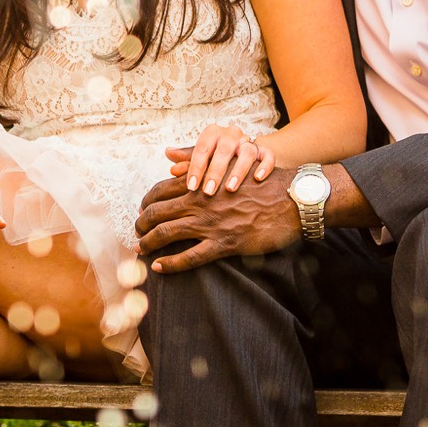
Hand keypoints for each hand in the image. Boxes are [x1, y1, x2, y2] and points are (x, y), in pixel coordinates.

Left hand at [134, 168, 298, 273]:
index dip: (146, 202)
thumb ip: (201, 164)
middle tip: (136, 232)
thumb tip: (171, 158)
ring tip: (140, 249)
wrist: (291, 199)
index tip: (142, 210)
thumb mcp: (230, 165)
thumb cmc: (261, 181)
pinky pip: (189, 257)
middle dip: (141, 223)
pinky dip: (170, 264)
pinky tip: (159, 267)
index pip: (160, 190)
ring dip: (148, 243)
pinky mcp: (223, 244)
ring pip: (166, 233)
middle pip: (156, 212)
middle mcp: (200, 201)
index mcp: (201, 182)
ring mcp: (210, 223)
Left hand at [168, 126, 275, 195]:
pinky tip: (257, 179)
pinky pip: (268, 156)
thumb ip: (187, 159)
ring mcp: (249, 142)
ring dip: (238, 170)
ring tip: (230, 189)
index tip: (191, 186)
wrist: (244, 154)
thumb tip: (169, 155)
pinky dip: (264, 166)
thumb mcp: (202, 158)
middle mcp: (231, 134)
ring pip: (247, 152)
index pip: (202, 148)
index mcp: (212, 133)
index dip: (196, 167)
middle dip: (215, 171)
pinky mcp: (265, 151)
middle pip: (224, 149)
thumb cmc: (216, 158)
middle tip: (208, 191)